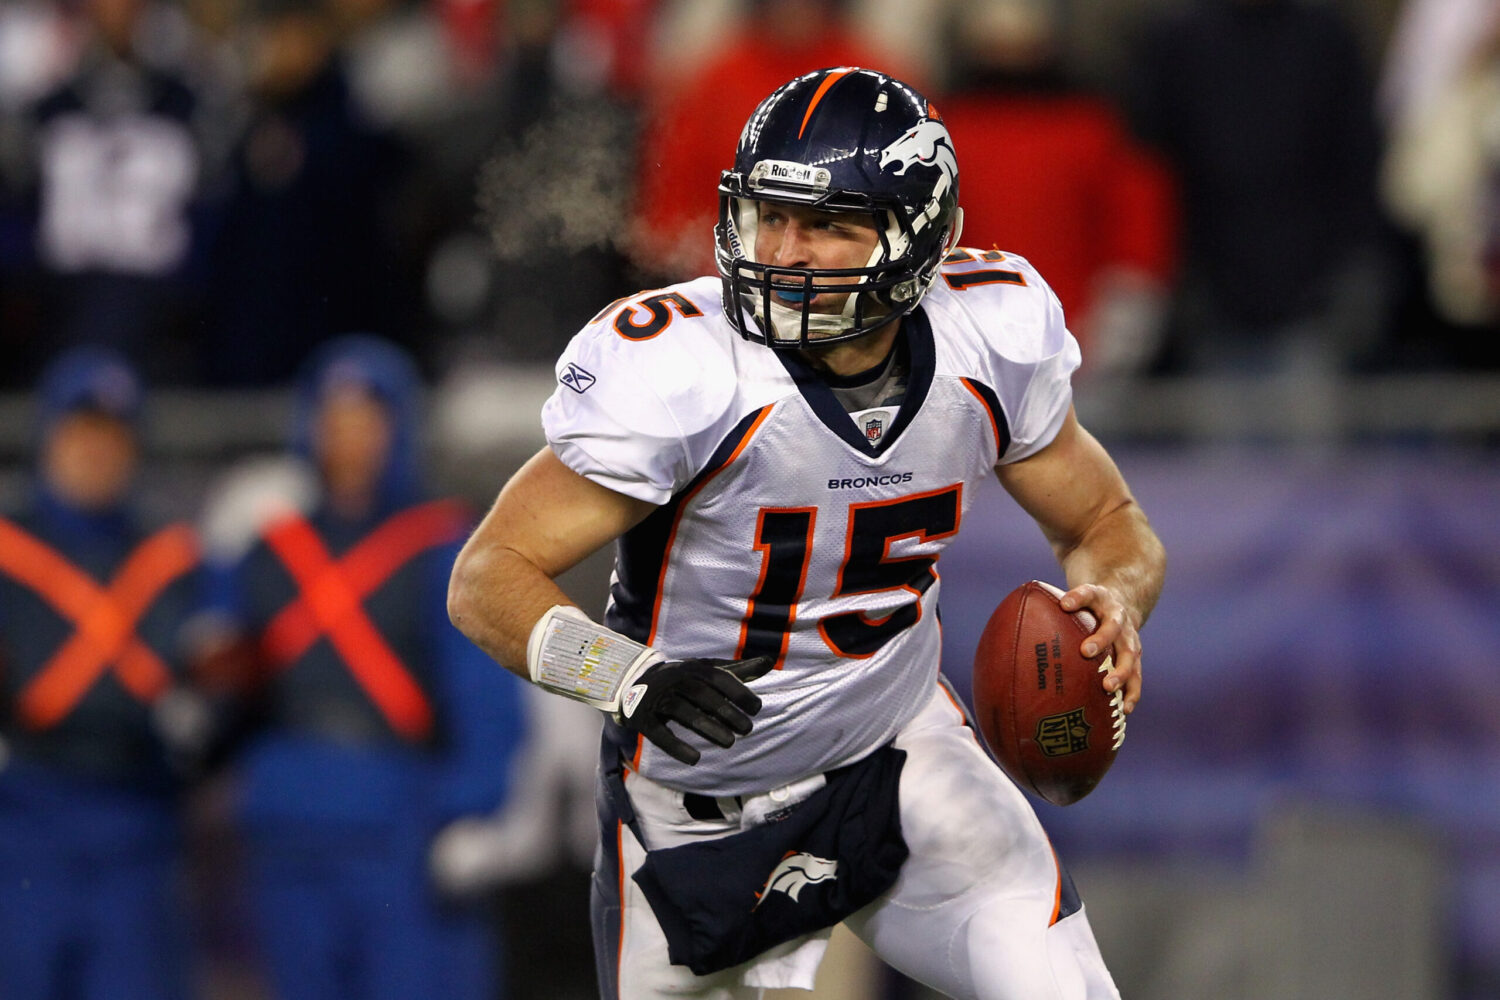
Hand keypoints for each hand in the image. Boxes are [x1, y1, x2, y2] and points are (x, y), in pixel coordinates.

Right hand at [617, 656, 773, 764]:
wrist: (632, 683)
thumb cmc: (682, 679)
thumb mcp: (707, 671)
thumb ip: (738, 670)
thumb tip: (769, 662)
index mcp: (692, 668)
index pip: (718, 677)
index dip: (738, 691)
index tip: (756, 709)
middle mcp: (674, 680)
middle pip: (702, 695)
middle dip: (726, 712)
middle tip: (748, 729)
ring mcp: (657, 699)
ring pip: (683, 712)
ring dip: (707, 728)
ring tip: (729, 743)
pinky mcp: (643, 719)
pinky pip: (659, 733)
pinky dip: (676, 746)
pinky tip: (695, 759)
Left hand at [1059, 584, 1142, 714]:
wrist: (1121, 605)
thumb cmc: (1088, 606)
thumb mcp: (1075, 598)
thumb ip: (1054, 604)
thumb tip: (1020, 615)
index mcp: (1101, 599)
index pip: (1089, 593)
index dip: (1077, 598)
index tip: (1064, 604)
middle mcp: (1119, 618)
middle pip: (1113, 627)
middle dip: (1101, 639)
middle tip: (1086, 651)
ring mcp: (1130, 639)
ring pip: (1129, 655)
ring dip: (1120, 672)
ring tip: (1108, 687)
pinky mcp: (1135, 658)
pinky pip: (1136, 677)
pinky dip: (1131, 693)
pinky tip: (1123, 710)